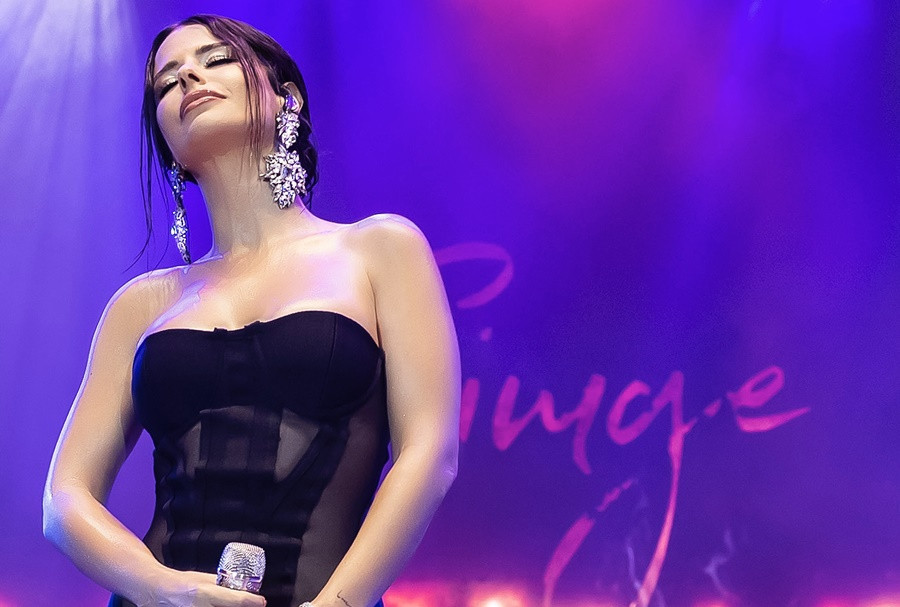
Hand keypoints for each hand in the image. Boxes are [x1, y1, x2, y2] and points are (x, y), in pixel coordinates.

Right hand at [140, 569, 266, 606]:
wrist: (158, 591)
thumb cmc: (182, 582)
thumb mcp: (204, 578)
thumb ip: (221, 585)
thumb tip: (240, 589)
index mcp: (205, 592)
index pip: (237, 600)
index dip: (253, 602)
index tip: (261, 602)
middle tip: (250, 605)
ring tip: (227, 603)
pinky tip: (216, 606)